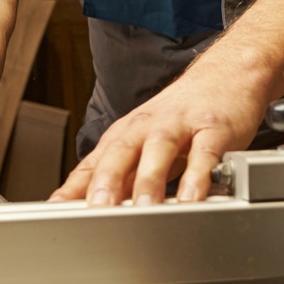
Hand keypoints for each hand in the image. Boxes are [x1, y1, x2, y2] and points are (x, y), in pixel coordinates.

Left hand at [52, 70, 265, 206]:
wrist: (226, 74)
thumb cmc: (182, 115)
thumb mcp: (145, 144)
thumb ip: (122, 176)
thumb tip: (92, 207)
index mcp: (126, 133)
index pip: (94, 162)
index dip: (74, 186)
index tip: (57, 209)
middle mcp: (147, 127)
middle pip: (121, 152)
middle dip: (107, 181)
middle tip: (97, 209)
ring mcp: (180, 125)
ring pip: (159, 150)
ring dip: (150, 180)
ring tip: (144, 209)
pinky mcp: (213, 129)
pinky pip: (204, 154)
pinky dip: (198, 176)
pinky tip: (192, 199)